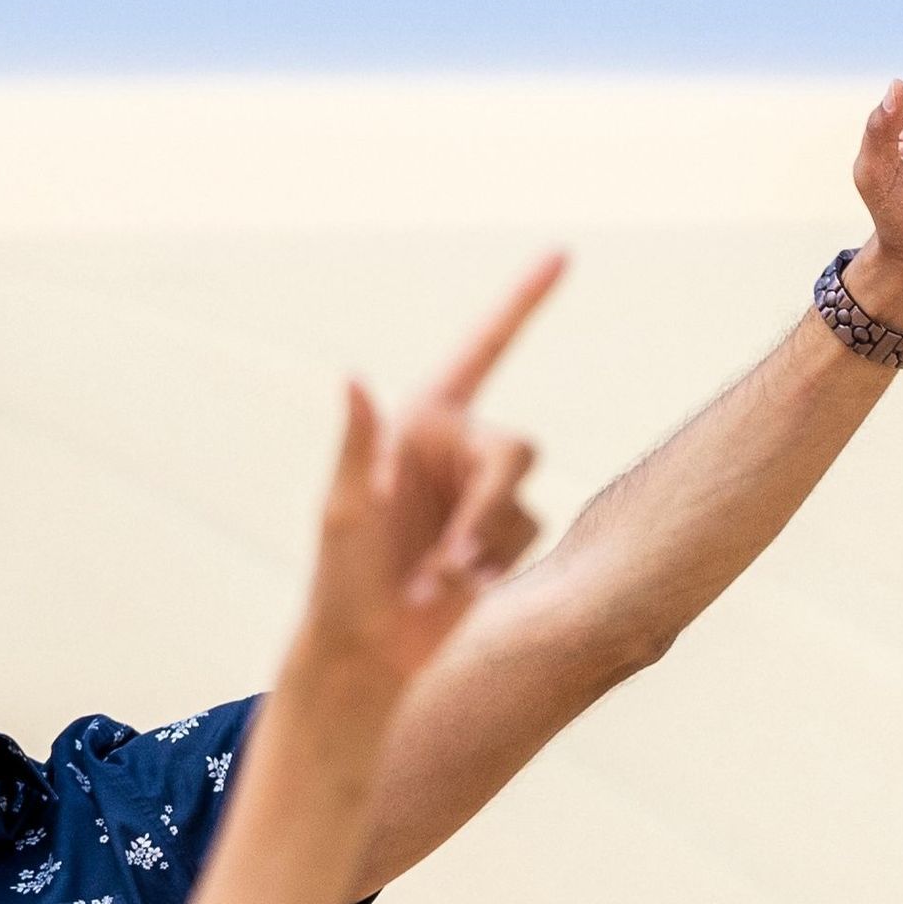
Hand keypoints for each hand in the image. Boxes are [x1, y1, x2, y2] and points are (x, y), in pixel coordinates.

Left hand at [297, 253, 556, 695]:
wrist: (366, 649)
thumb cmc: (341, 576)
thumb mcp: (343, 509)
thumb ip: (357, 444)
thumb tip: (351, 377)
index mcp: (420, 421)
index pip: (483, 349)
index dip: (522, 301)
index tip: (561, 254)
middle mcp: (454, 446)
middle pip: (517, 450)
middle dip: (489, 506)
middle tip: (451, 558)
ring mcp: (478, 490)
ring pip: (523, 502)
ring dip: (484, 546)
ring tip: (432, 581)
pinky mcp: (498, 533)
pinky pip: (525, 536)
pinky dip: (492, 567)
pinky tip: (453, 590)